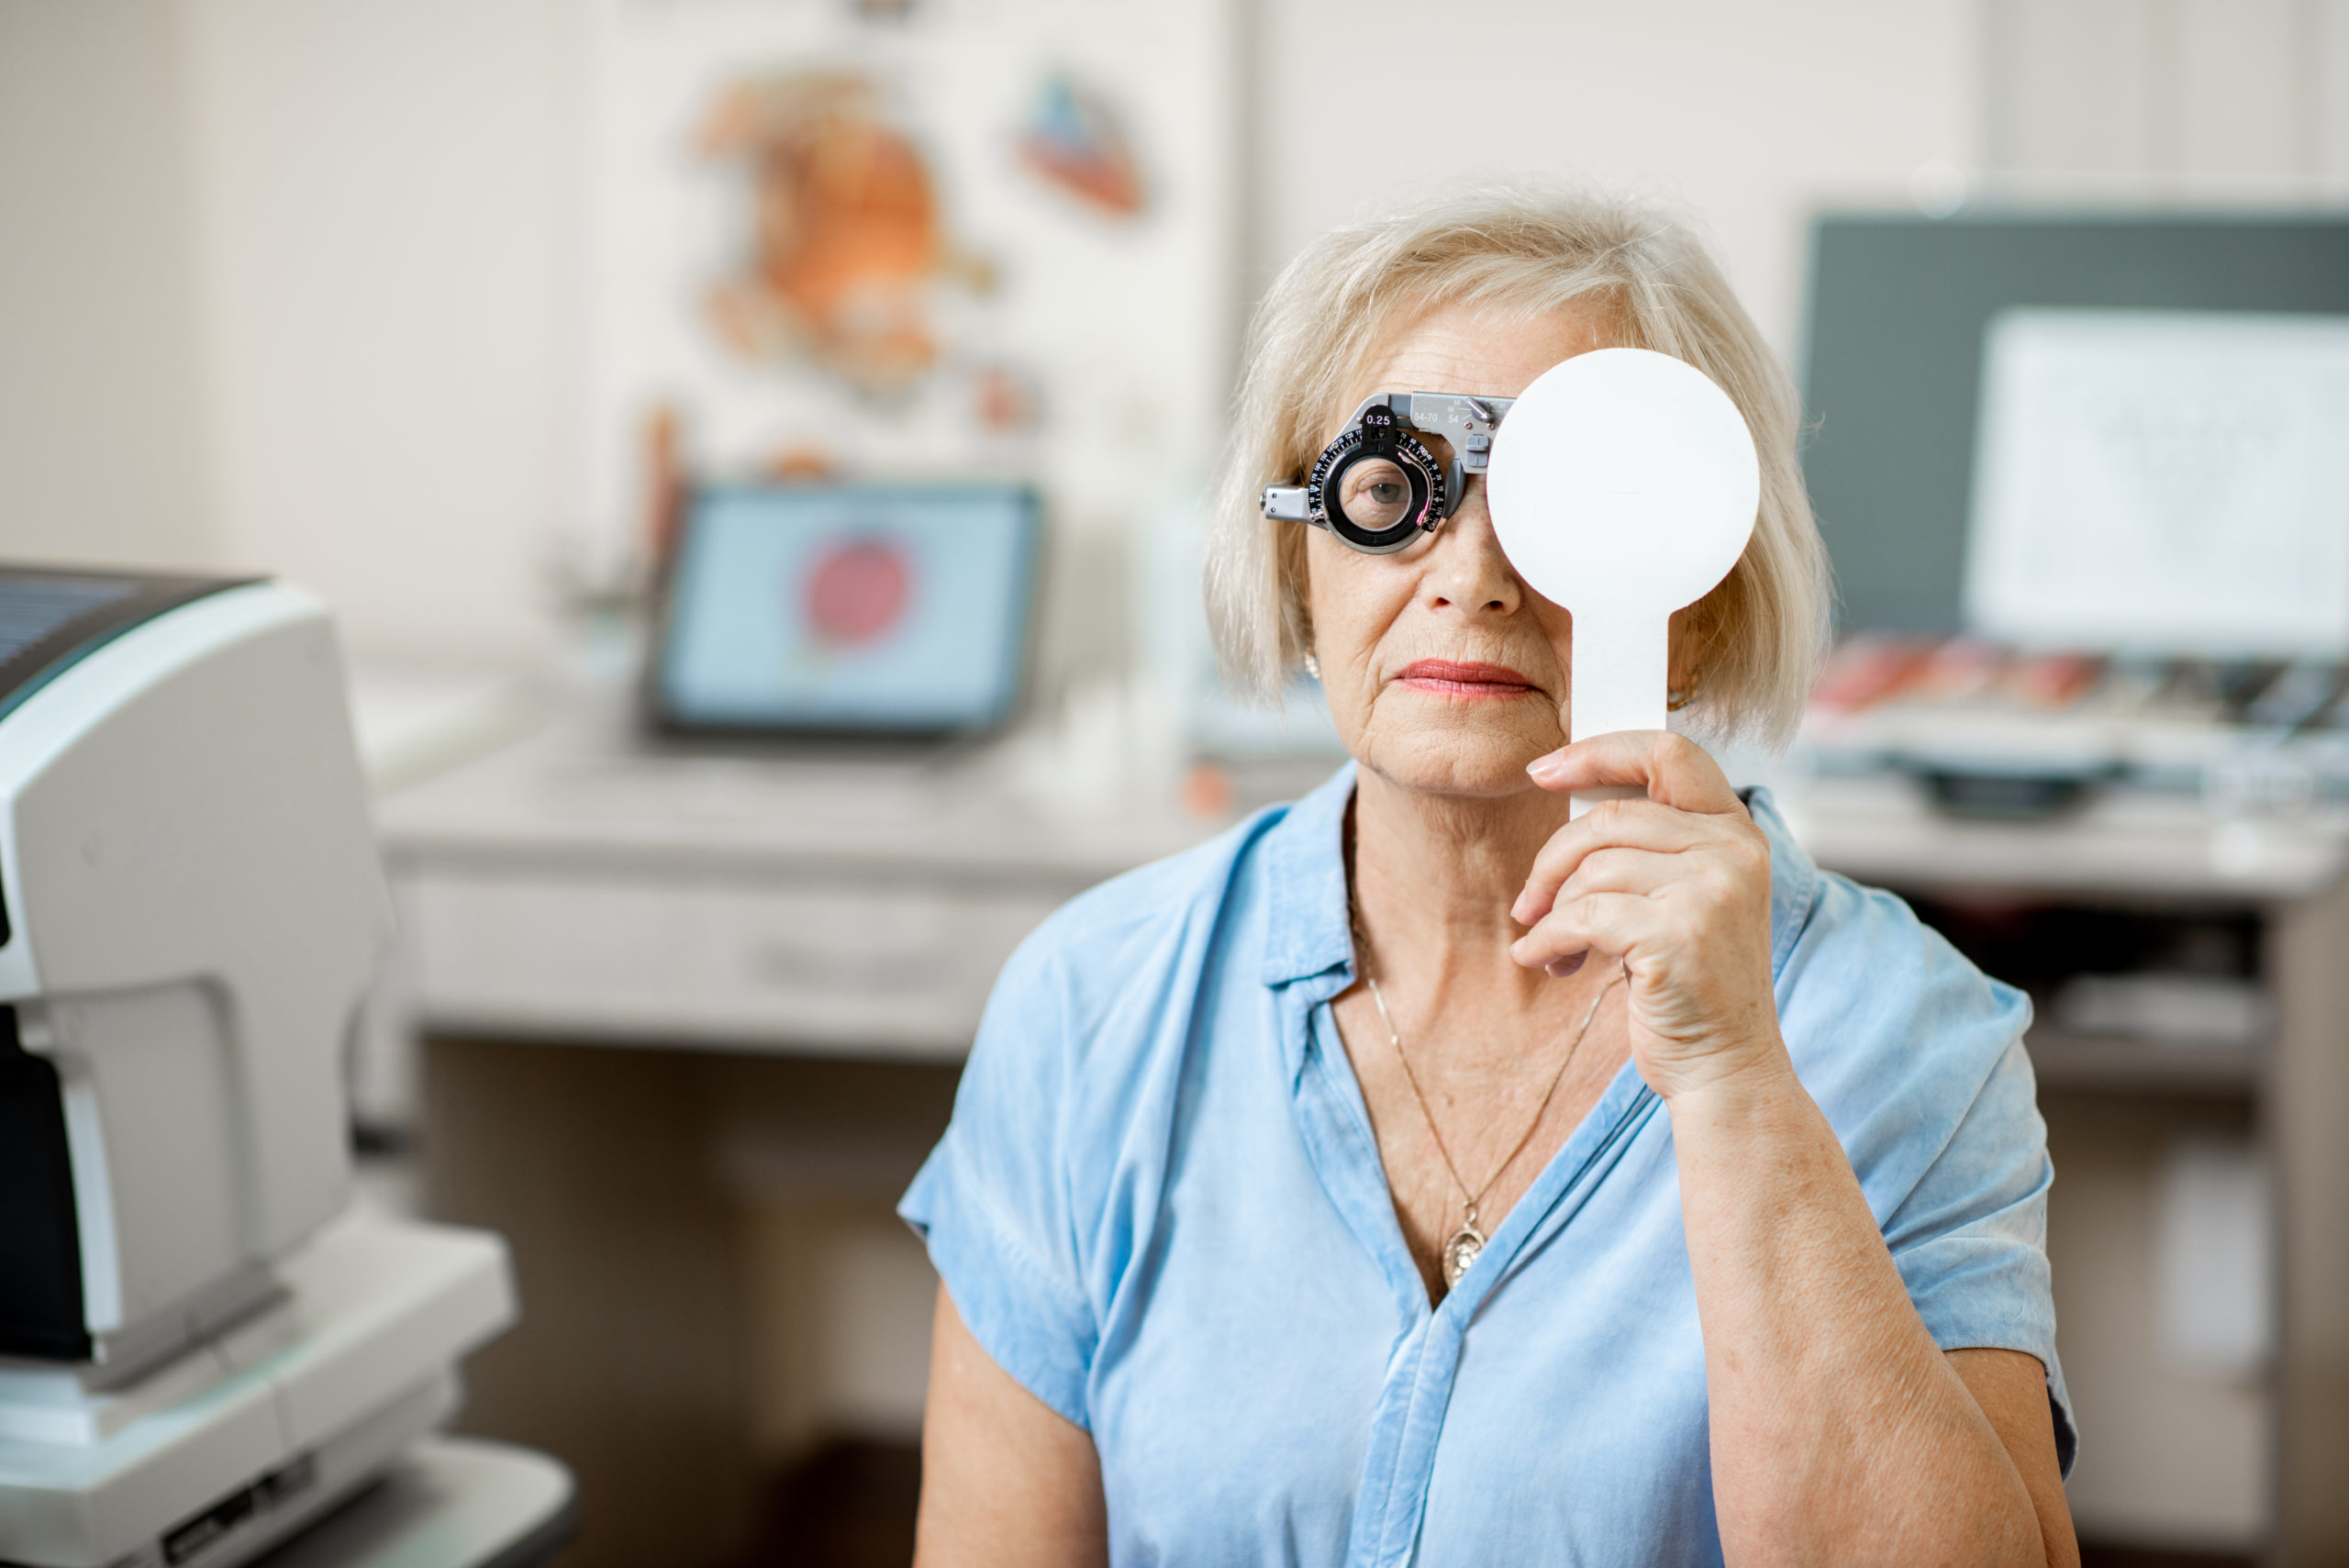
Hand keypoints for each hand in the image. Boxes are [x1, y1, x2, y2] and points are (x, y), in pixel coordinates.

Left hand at [1509, 731, 1784, 1101]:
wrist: (1725, 1068)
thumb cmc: (1691, 985)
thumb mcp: (1685, 899)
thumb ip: (1650, 848)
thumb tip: (1568, 803)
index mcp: (1736, 832)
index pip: (1667, 752)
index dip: (1598, 752)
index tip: (1544, 770)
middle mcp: (1734, 851)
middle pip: (1610, 816)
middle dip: (1553, 860)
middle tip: (1529, 901)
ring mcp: (1712, 890)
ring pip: (1591, 868)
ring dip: (1553, 911)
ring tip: (1552, 946)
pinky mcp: (1679, 933)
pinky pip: (1582, 916)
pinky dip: (1549, 940)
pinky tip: (1545, 962)